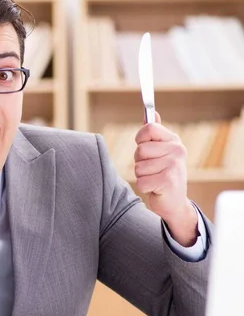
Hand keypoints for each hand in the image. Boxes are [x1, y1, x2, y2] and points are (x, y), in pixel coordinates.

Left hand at [134, 112, 197, 245]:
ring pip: (138, 167)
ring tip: (154, 179)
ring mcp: (174, 165)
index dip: (141, 138)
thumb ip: (154, 133)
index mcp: (174, 140)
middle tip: (152, 169)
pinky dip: (144, 187)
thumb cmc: (163, 175)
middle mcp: (177, 150)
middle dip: (140, 162)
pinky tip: (155, 188)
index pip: (149, 128)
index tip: (145, 147)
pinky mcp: (168, 181)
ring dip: (142, 176)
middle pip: (140, 150)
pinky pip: (141, 181)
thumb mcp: (160, 152)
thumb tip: (152, 113)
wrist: (174, 203)